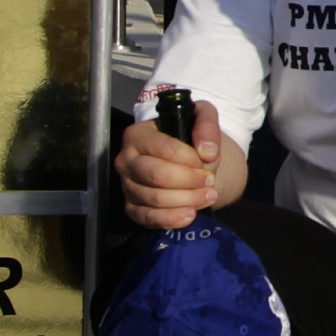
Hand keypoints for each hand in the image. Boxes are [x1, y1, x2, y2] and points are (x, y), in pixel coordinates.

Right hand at [114, 94, 224, 231]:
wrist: (183, 158)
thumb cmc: (188, 135)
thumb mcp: (202, 117)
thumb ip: (207, 126)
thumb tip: (207, 152)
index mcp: (137, 134)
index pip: (164, 148)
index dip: (190, 159)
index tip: (207, 161)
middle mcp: (126, 160)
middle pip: (157, 175)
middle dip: (189, 181)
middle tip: (210, 181)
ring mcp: (126, 185)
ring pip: (155, 199)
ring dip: (187, 200)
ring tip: (208, 196)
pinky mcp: (132, 207)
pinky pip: (148, 218)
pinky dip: (172, 219)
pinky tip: (190, 214)